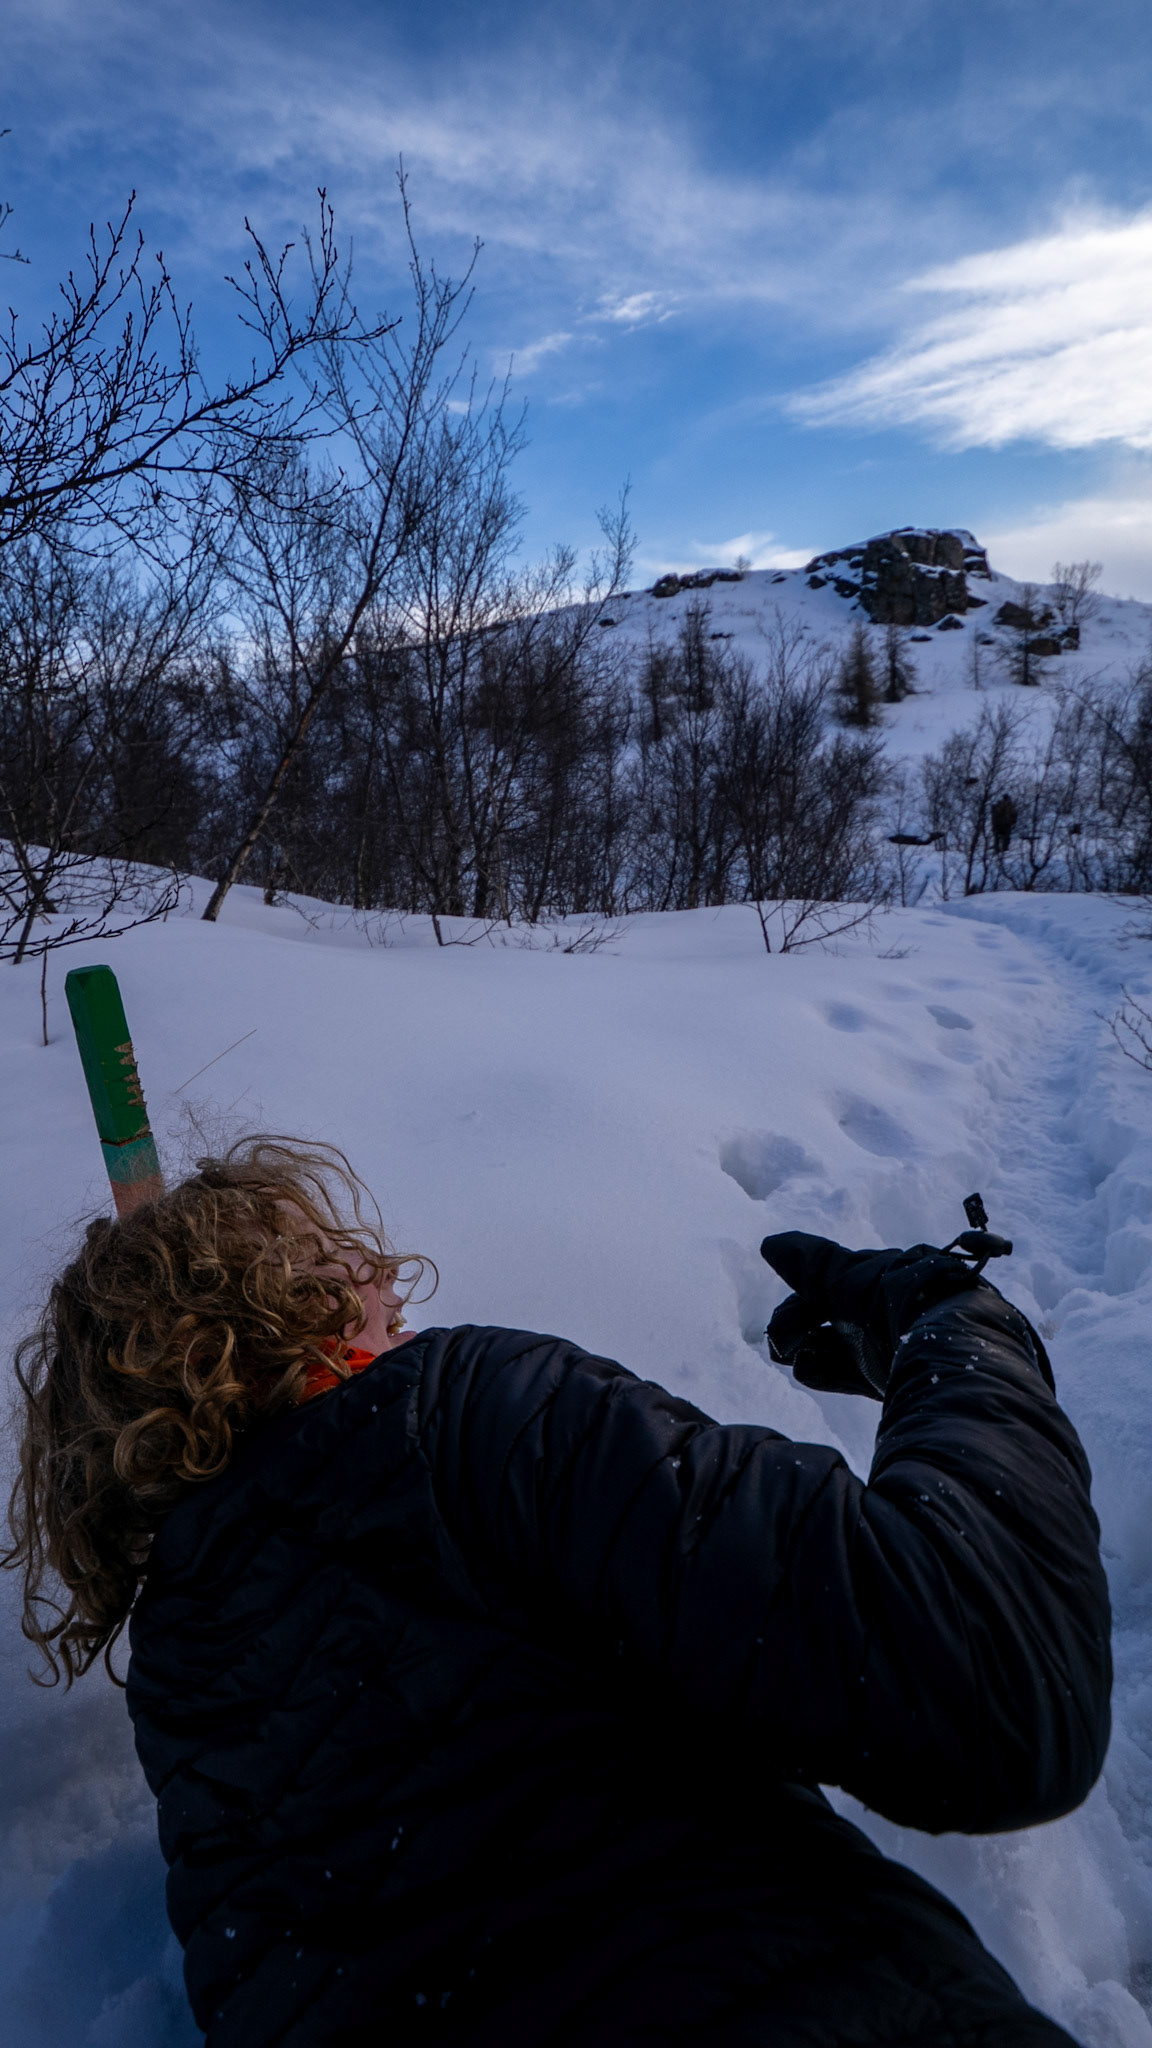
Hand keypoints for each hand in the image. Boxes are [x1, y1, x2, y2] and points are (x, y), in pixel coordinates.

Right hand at [760, 1232, 980, 1398]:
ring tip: (792, 1357)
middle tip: (779, 1347)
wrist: (947, 1342)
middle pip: (826, 1319)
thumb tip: (770, 1243)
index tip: (778, 1325)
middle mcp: (877, 1310)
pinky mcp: (888, 1377)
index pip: (823, 1287)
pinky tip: (806, 1368)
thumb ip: (811, 1263)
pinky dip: (824, 1370)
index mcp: (871, 1279)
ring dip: (807, 1350)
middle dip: (797, 1328)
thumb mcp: (849, 1278)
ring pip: (834, 1348)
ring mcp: (883, 1346)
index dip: (796, 1305)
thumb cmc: (895, 1300)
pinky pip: (849, 1373)